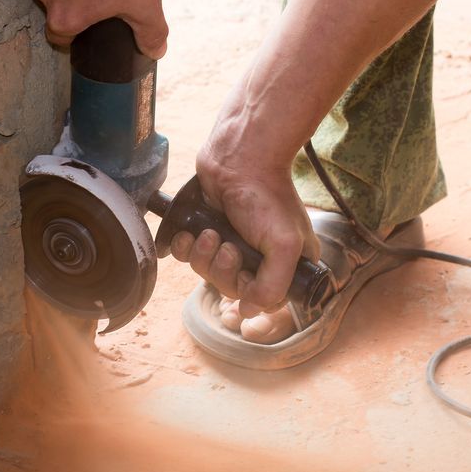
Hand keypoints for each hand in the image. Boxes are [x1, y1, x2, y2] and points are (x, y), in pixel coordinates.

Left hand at [170, 142, 320, 317]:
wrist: (238, 159)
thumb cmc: (266, 198)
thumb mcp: (284, 246)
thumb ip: (272, 286)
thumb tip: (248, 312)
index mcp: (284, 262)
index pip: (262, 298)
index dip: (247, 290)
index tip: (245, 268)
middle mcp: (257, 256)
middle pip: (230, 287)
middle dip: (222, 269)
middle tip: (227, 246)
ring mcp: (230, 242)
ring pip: (206, 272)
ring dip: (204, 256)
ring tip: (209, 233)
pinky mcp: (205, 230)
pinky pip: (187, 256)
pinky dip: (185, 248)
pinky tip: (191, 233)